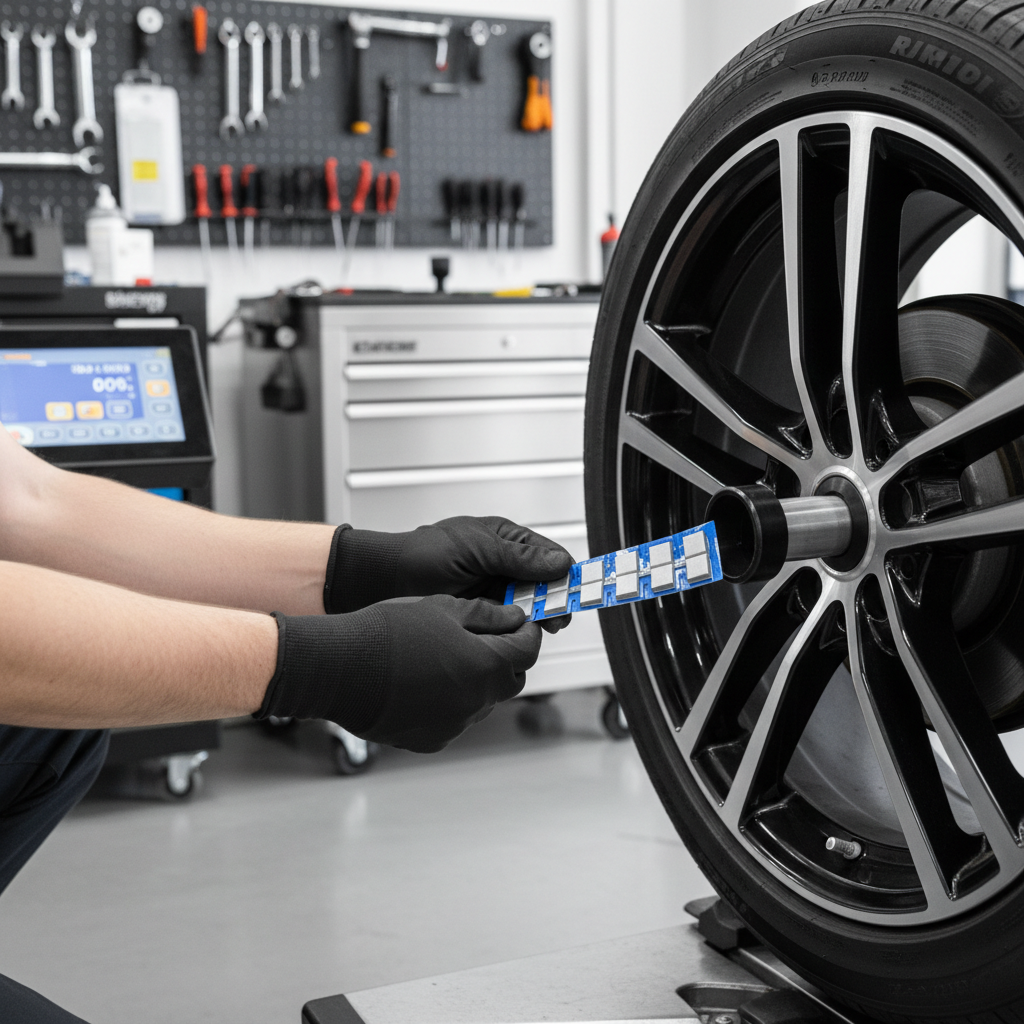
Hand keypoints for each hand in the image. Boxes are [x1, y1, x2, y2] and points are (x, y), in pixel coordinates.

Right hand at [257, 596, 539, 752]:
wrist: (341, 667)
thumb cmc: (386, 633)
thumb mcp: (443, 608)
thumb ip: (486, 615)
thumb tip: (512, 618)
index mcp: (486, 664)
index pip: (528, 649)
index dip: (527, 632)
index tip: (520, 623)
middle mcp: (477, 700)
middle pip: (511, 679)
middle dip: (507, 658)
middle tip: (489, 638)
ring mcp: (455, 724)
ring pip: (484, 702)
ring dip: (478, 682)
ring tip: (448, 658)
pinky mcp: (432, 739)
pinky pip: (456, 719)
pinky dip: (453, 702)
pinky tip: (428, 683)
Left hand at [324, 517, 573, 632]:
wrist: (385, 581)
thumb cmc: (425, 553)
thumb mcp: (477, 548)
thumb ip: (519, 557)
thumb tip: (559, 562)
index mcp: (504, 540)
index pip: (546, 554)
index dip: (564, 572)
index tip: (578, 588)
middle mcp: (502, 565)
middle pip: (542, 584)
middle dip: (553, 599)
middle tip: (559, 616)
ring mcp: (492, 590)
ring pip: (528, 606)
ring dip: (537, 616)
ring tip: (542, 626)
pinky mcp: (481, 614)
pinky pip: (508, 622)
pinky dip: (517, 628)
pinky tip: (519, 633)